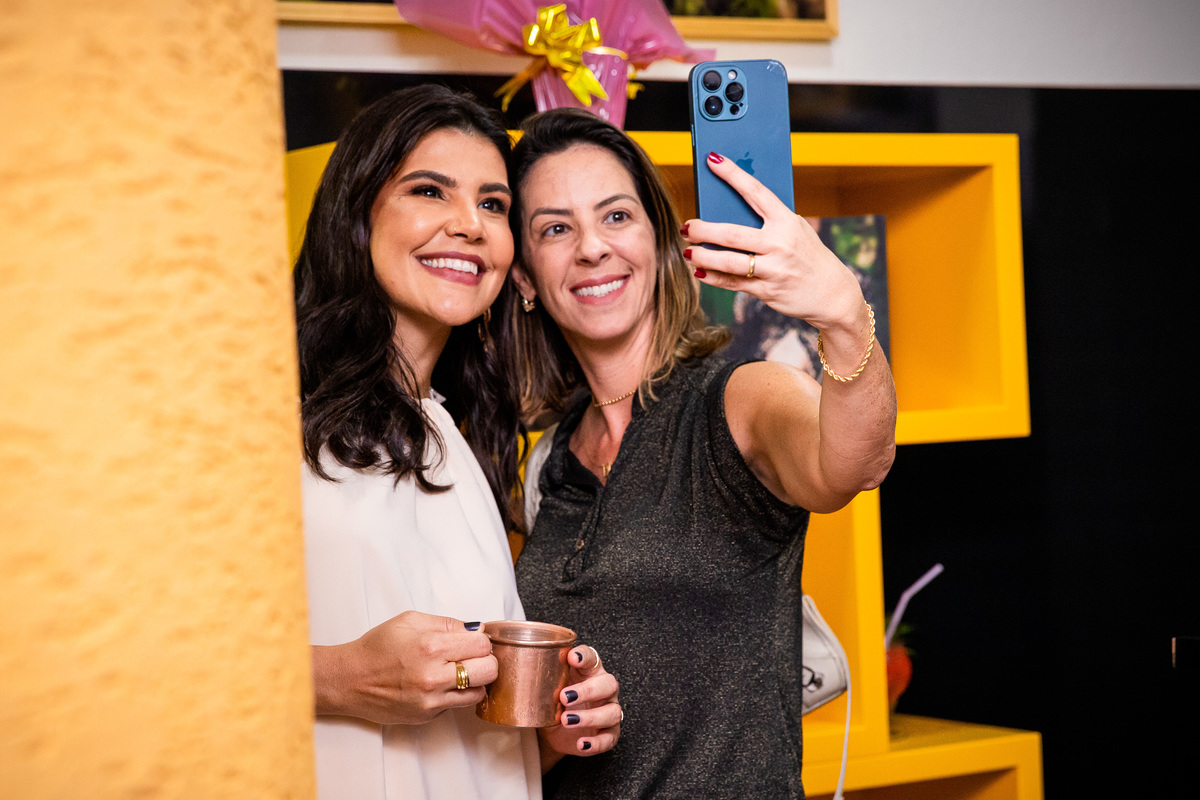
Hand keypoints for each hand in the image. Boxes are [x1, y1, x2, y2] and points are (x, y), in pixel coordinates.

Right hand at [313, 610, 495, 724]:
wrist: (349, 680)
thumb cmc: (377, 648)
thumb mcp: (410, 620)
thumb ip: (446, 623)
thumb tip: (475, 630)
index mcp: (430, 647)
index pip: (482, 645)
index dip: (481, 640)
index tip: (473, 641)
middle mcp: (433, 676)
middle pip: (489, 670)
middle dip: (485, 660)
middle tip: (472, 656)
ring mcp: (431, 700)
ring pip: (479, 692)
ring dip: (475, 680)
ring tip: (459, 671)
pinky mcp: (427, 716)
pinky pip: (458, 705)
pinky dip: (457, 693)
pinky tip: (441, 683)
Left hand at [537, 644, 621, 770]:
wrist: (555, 731)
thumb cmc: (554, 701)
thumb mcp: (546, 687)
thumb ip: (538, 674)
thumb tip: (508, 662)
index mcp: (589, 671)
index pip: (592, 658)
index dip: (585, 656)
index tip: (572, 657)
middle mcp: (604, 689)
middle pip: (608, 683)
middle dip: (588, 690)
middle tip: (564, 696)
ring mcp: (609, 710)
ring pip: (611, 711)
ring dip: (590, 716)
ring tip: (566, 720)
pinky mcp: (609, 733)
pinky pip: (609, 738)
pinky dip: (595, 742)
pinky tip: (581, 743)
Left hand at [682, 151, 865, 336]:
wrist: (832, 294)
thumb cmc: (808, 257)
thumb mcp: (797, 231)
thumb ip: (769, 222)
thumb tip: (730, 211)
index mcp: (786, 221)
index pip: (756, 192)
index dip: (732, 174)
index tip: (713, 159)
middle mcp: (779, 243)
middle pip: (732, 233)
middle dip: (703, 229)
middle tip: (687, 226)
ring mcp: (773, 268)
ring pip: (728, 261)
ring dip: (702, 257)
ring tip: (688, 252)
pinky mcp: (767, 290)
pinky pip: (733, 283)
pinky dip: (713, 277)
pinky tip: (700, 272)